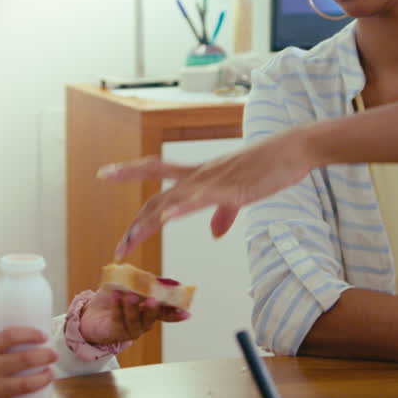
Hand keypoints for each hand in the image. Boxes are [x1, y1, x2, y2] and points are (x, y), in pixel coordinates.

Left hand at [77, 289, 190, 345]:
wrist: (90, 314)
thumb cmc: (111, 300)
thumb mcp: (126, 286)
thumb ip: (137, 282)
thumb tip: (149, 276)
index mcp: (149, 310)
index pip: (166, 312)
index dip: (175, 313)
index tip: (186, 312)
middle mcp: (143, 321)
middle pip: (153, 317)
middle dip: (154, 308)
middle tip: (153, 300)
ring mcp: (132, 328)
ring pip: (136, 320)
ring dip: (133, 308)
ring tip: (130, 297)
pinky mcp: (118, 333)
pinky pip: (119, 318)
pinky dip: (117, 306)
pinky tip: (115, 296)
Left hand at [99, 127, 316, 258]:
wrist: (293, 150)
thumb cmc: (269, 168)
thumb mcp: (241, 195)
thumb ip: (224, 213)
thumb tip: (214, 232)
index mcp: (200, 176)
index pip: (156, 171)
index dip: (130, 171)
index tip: (104, 172)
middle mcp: (199, 176)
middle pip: (157, 198)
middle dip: (136, 225)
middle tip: (118, 248)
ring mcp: (213, 181)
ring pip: (173, 201)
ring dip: (150, 222)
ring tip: (131, 240)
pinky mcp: (231, 188)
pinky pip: (201, 199)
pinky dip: (182, 207)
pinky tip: (167, 217)